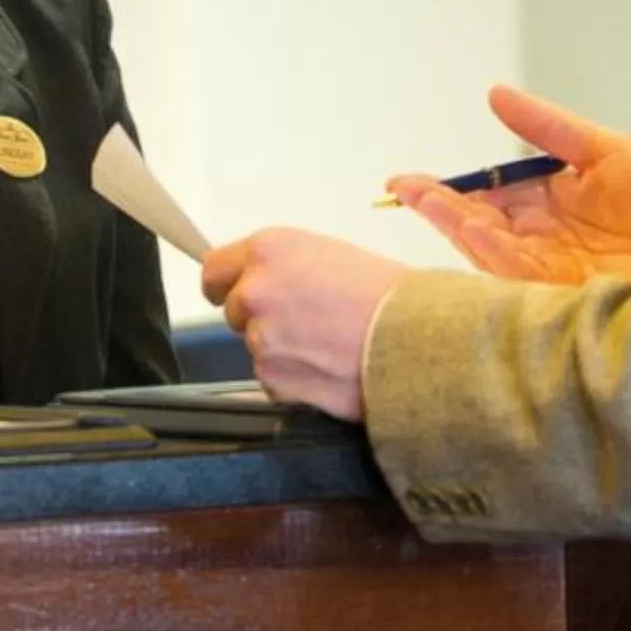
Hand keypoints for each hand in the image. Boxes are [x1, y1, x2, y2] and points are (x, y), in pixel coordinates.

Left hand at [199, 229, 406, 419]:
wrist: (415, 339)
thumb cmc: (388, 295)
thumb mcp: (328, 255)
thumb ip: (284, 267)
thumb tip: (263, 281)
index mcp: (270, 250)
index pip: (214, 270)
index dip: (227, 285)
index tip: (234, 293)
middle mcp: (256, 291)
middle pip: (235, 312)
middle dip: (262, 319)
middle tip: (307, 322)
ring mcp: (260, 338)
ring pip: (257, 348)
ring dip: (283, 351)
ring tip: (328, 344)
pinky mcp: (272, 378)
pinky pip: (274, 380)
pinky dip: (295, 378)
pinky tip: (328, 366)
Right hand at [388, 83, 630, 283]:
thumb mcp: (606, 151)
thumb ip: (549, 127)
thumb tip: (496, 95)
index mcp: (554, 204)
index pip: (491, 197)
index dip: (451, 188)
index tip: (412, 180)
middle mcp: (547, 240)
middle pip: (481, 225)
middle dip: (440, 208)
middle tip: (405, 189)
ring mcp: (555, 269)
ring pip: (491, 250)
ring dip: (457, 227)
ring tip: (426, 202)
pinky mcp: (567, 293)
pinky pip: (521, 274)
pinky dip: (495, 254)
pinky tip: (475, 232)